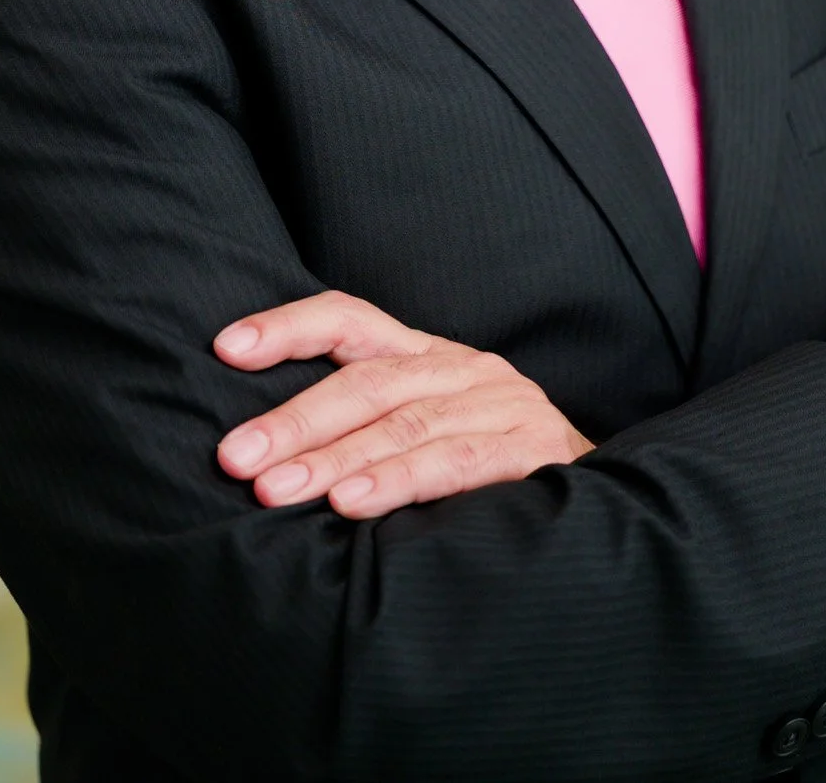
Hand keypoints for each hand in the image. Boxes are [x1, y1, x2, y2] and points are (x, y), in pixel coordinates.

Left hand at [214, 288, 593, 517]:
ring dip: (332, 460)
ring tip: (275, 489)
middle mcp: (461, 368)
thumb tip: (260, 451)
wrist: (599, 500)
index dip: (288, 328)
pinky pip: (453, 463)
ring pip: (402, 424)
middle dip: (293, 419)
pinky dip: (397, 483)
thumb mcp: (424, 430)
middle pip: (366, 381)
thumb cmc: (487, 468)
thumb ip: (361, 429)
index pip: (350, 319)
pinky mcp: (531, 450)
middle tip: (235, 456)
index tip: (225, 348)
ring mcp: (499, 405)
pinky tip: (349, 507)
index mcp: (427, 354)